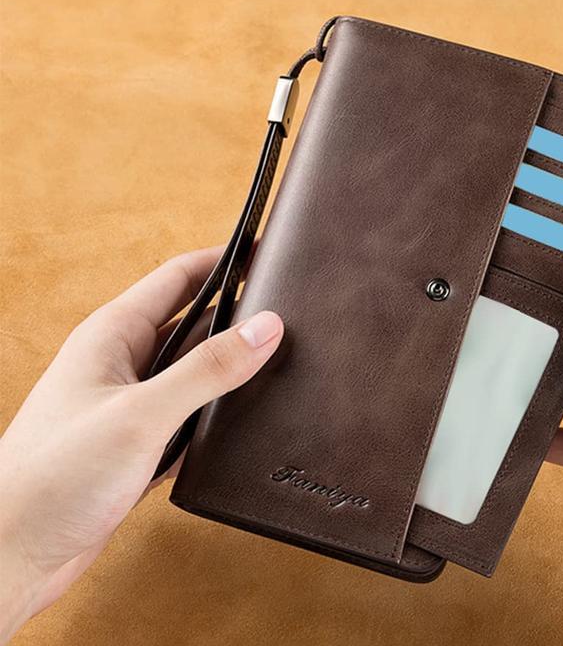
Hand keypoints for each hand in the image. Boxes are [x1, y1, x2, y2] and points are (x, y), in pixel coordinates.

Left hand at [0, 247, 283, 642]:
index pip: (180, 277)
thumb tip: (266, 327)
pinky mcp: (139, 444)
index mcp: (114, 335)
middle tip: (288, 315)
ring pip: (195, 372)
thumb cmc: (54, 477)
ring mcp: (131, 404)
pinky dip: (217, 415)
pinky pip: (191, 415)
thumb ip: (207, 369)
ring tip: (279, 365)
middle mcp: (123, 363)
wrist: (12, 556)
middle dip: (238, 317)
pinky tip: (245, 422)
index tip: (268, 254)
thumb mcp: (142, 414)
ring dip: (230, 370)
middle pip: (194, 324)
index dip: (224, 260)